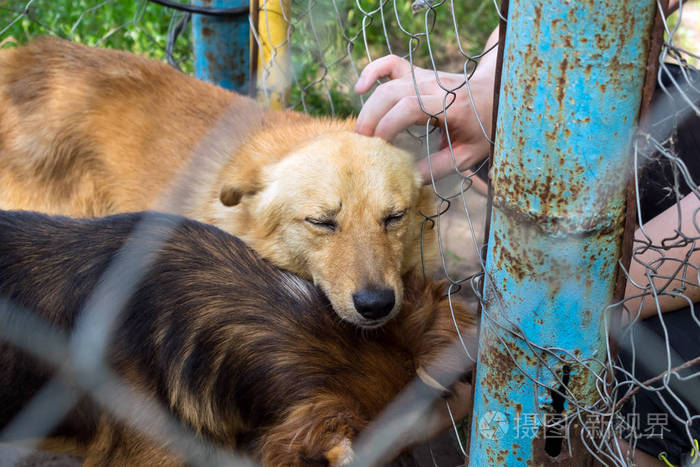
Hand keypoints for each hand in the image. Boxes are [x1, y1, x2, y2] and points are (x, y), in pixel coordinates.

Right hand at [354, 29, 498, 184]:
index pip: (410, 107)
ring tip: (360, 132)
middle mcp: (436, 85)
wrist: (496, 94)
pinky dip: (373, 71)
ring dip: (369, 106)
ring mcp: (426, 76)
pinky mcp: (418, 73)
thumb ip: (438, 167)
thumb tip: (407, 178)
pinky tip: (359, 88)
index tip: (380, 148)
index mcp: (451, 105)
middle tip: (362, 145)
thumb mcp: (468, 155)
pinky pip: (391, 64)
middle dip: (372, 118)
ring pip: (389, 81)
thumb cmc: (482, 129)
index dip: (389, 125)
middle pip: (393, 92)